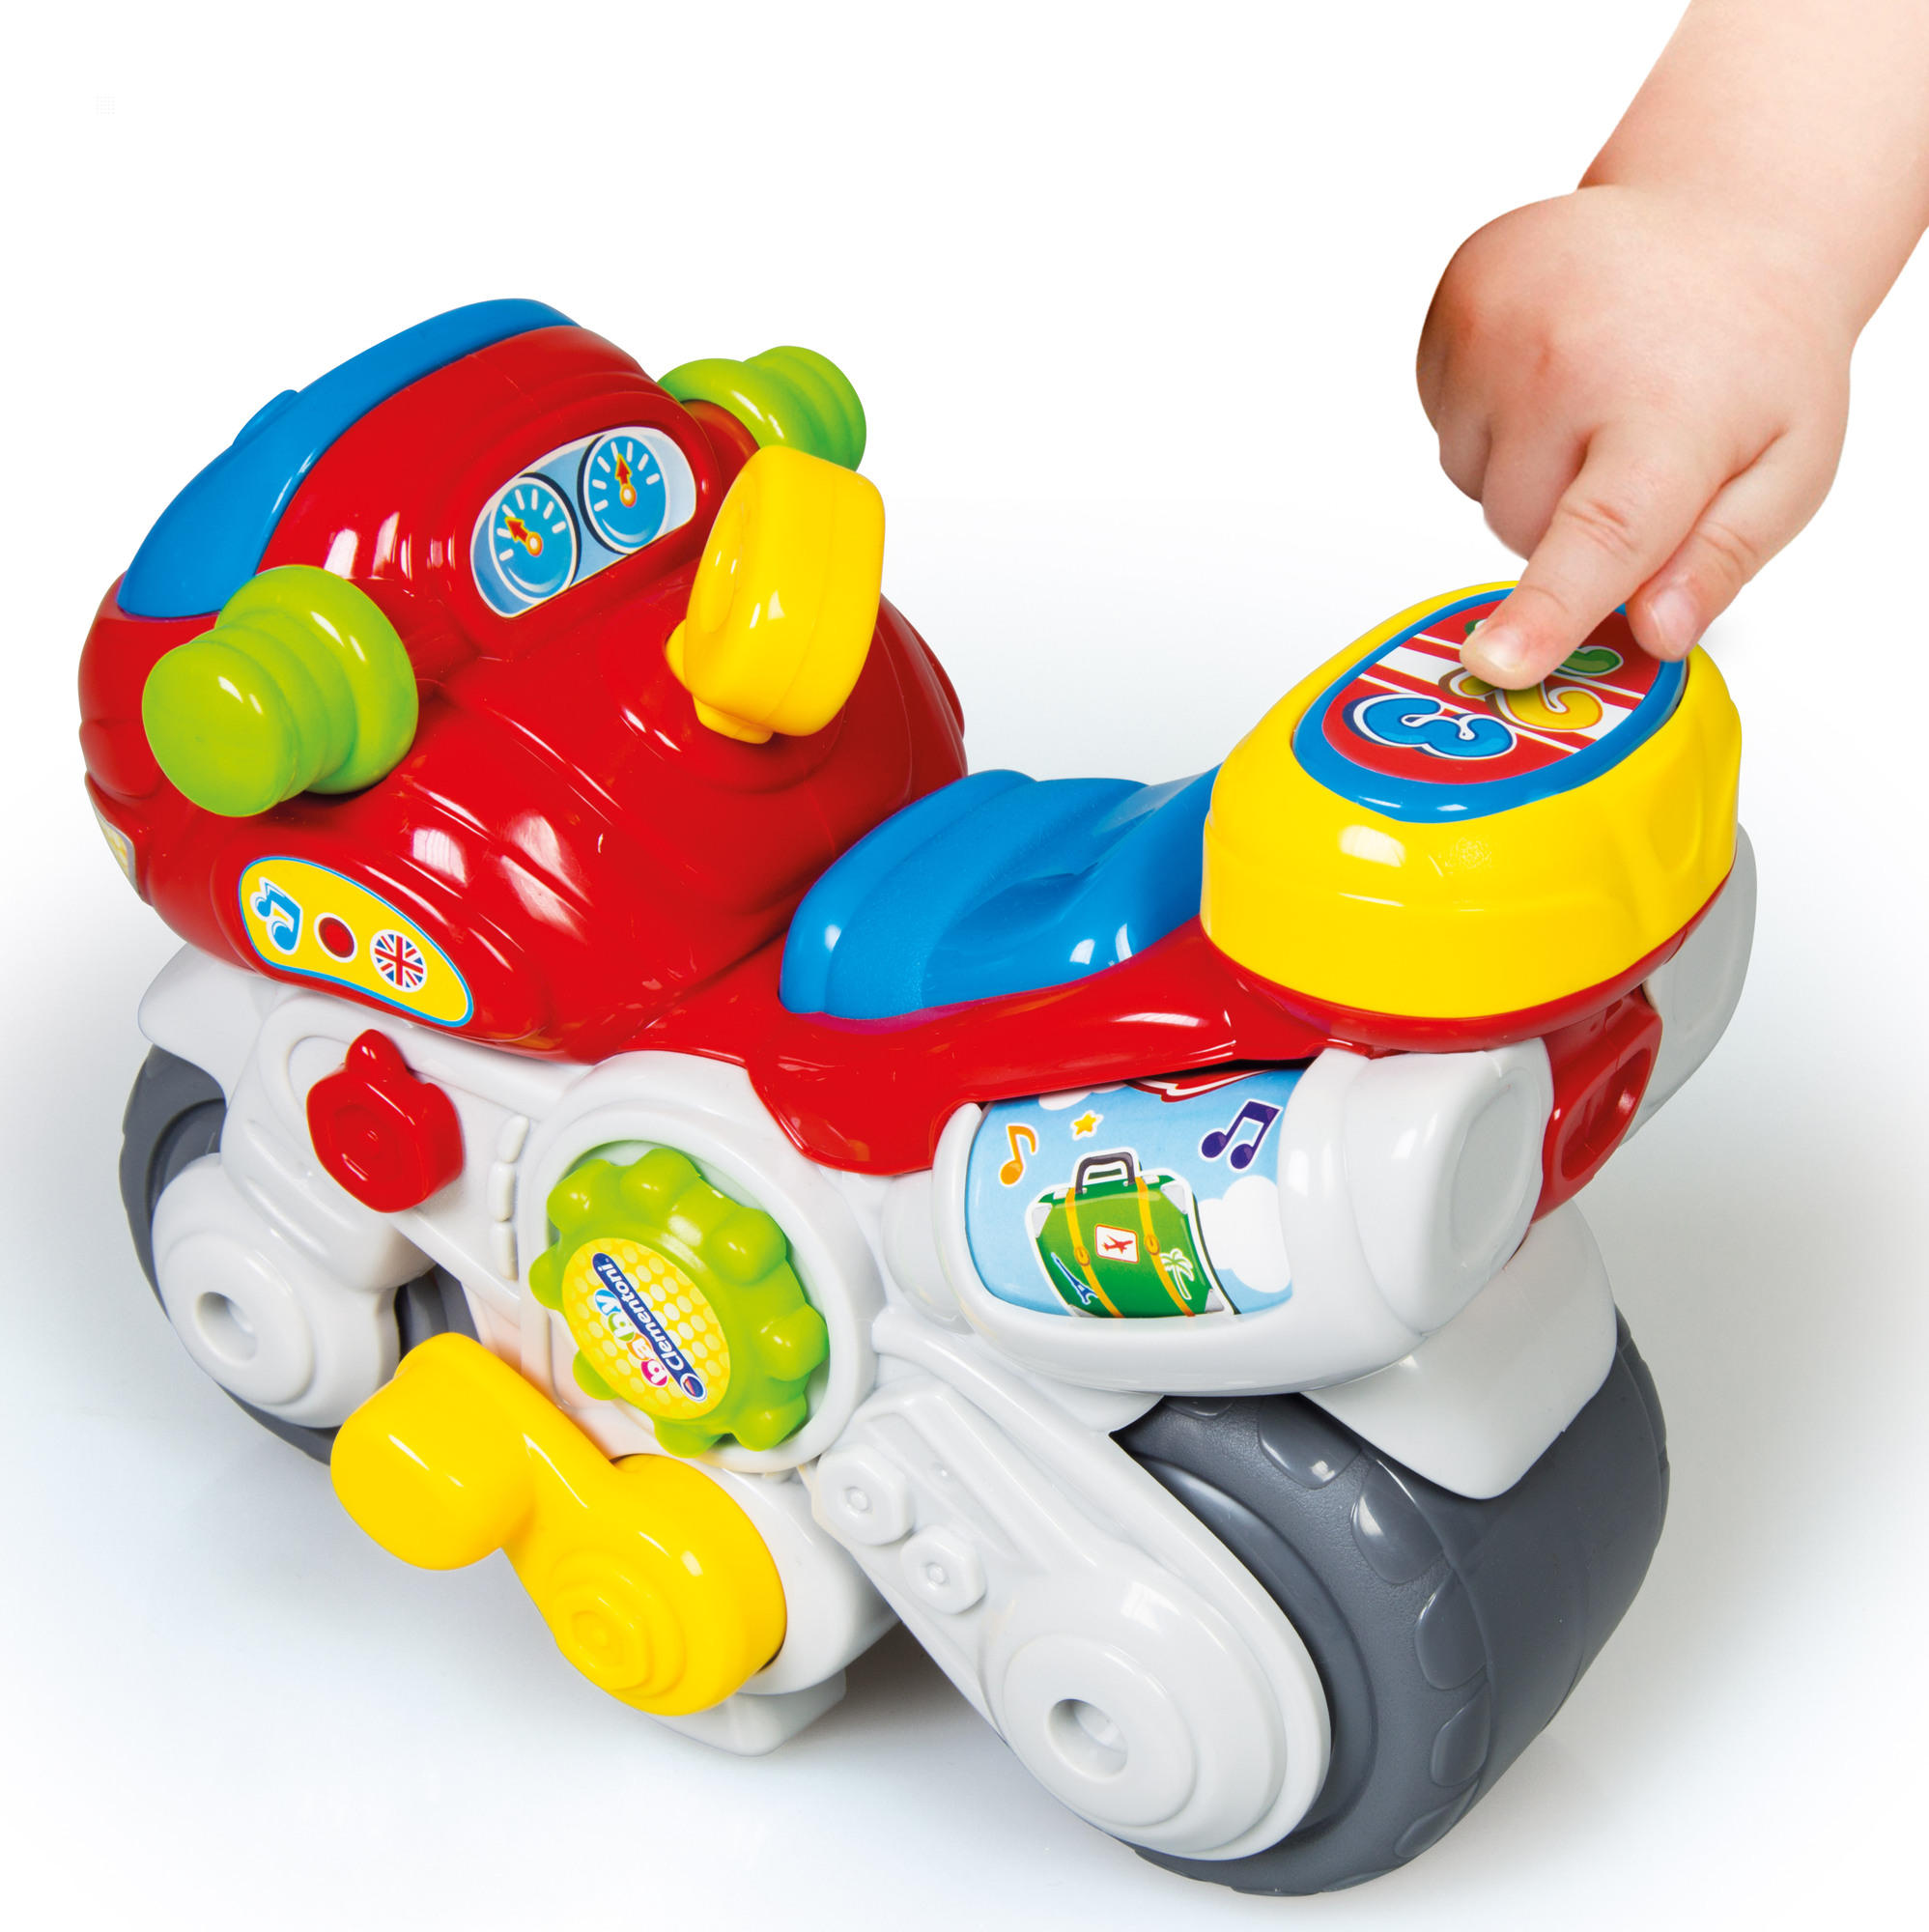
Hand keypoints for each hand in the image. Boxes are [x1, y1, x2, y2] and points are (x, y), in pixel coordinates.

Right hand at [1417, 183, 1853, 686]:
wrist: (1726, 214)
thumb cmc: (1753, 355)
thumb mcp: (1786, 468)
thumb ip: (1720, 559)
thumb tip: (1657, 633)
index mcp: (1672, 407)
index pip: (1602, 530)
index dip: (1547, 608)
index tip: (1498, 662)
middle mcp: (1572, 356)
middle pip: (1518, 525)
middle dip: (1563, 521)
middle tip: (1630, 451)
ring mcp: (1502, 320)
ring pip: (1474, 478)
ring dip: (1522, 467)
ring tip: (1591, 397)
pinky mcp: (1458, 301)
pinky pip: (1446, 422)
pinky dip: (1490, 416)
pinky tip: (1550, 367)